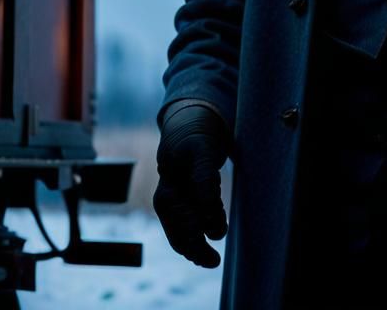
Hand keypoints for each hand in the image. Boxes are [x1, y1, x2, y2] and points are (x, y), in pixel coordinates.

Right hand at [153, 101, 231, 267]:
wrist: (193, 126)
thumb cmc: (194, 136)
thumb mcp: (200, 150)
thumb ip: (203, 176)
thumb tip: (205, 206)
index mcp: (165, 197)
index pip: (179, 228)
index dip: (196, 236)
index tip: (216, 232)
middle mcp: (170, 206)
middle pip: (182, 239)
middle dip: (199, 250)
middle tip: (214, 261)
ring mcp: (180, 206)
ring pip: (195, 232)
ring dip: (210, 229)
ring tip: (221, 217)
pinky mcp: (192, 202)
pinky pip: (202, 221)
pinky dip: (212, 220)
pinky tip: (219, 212)